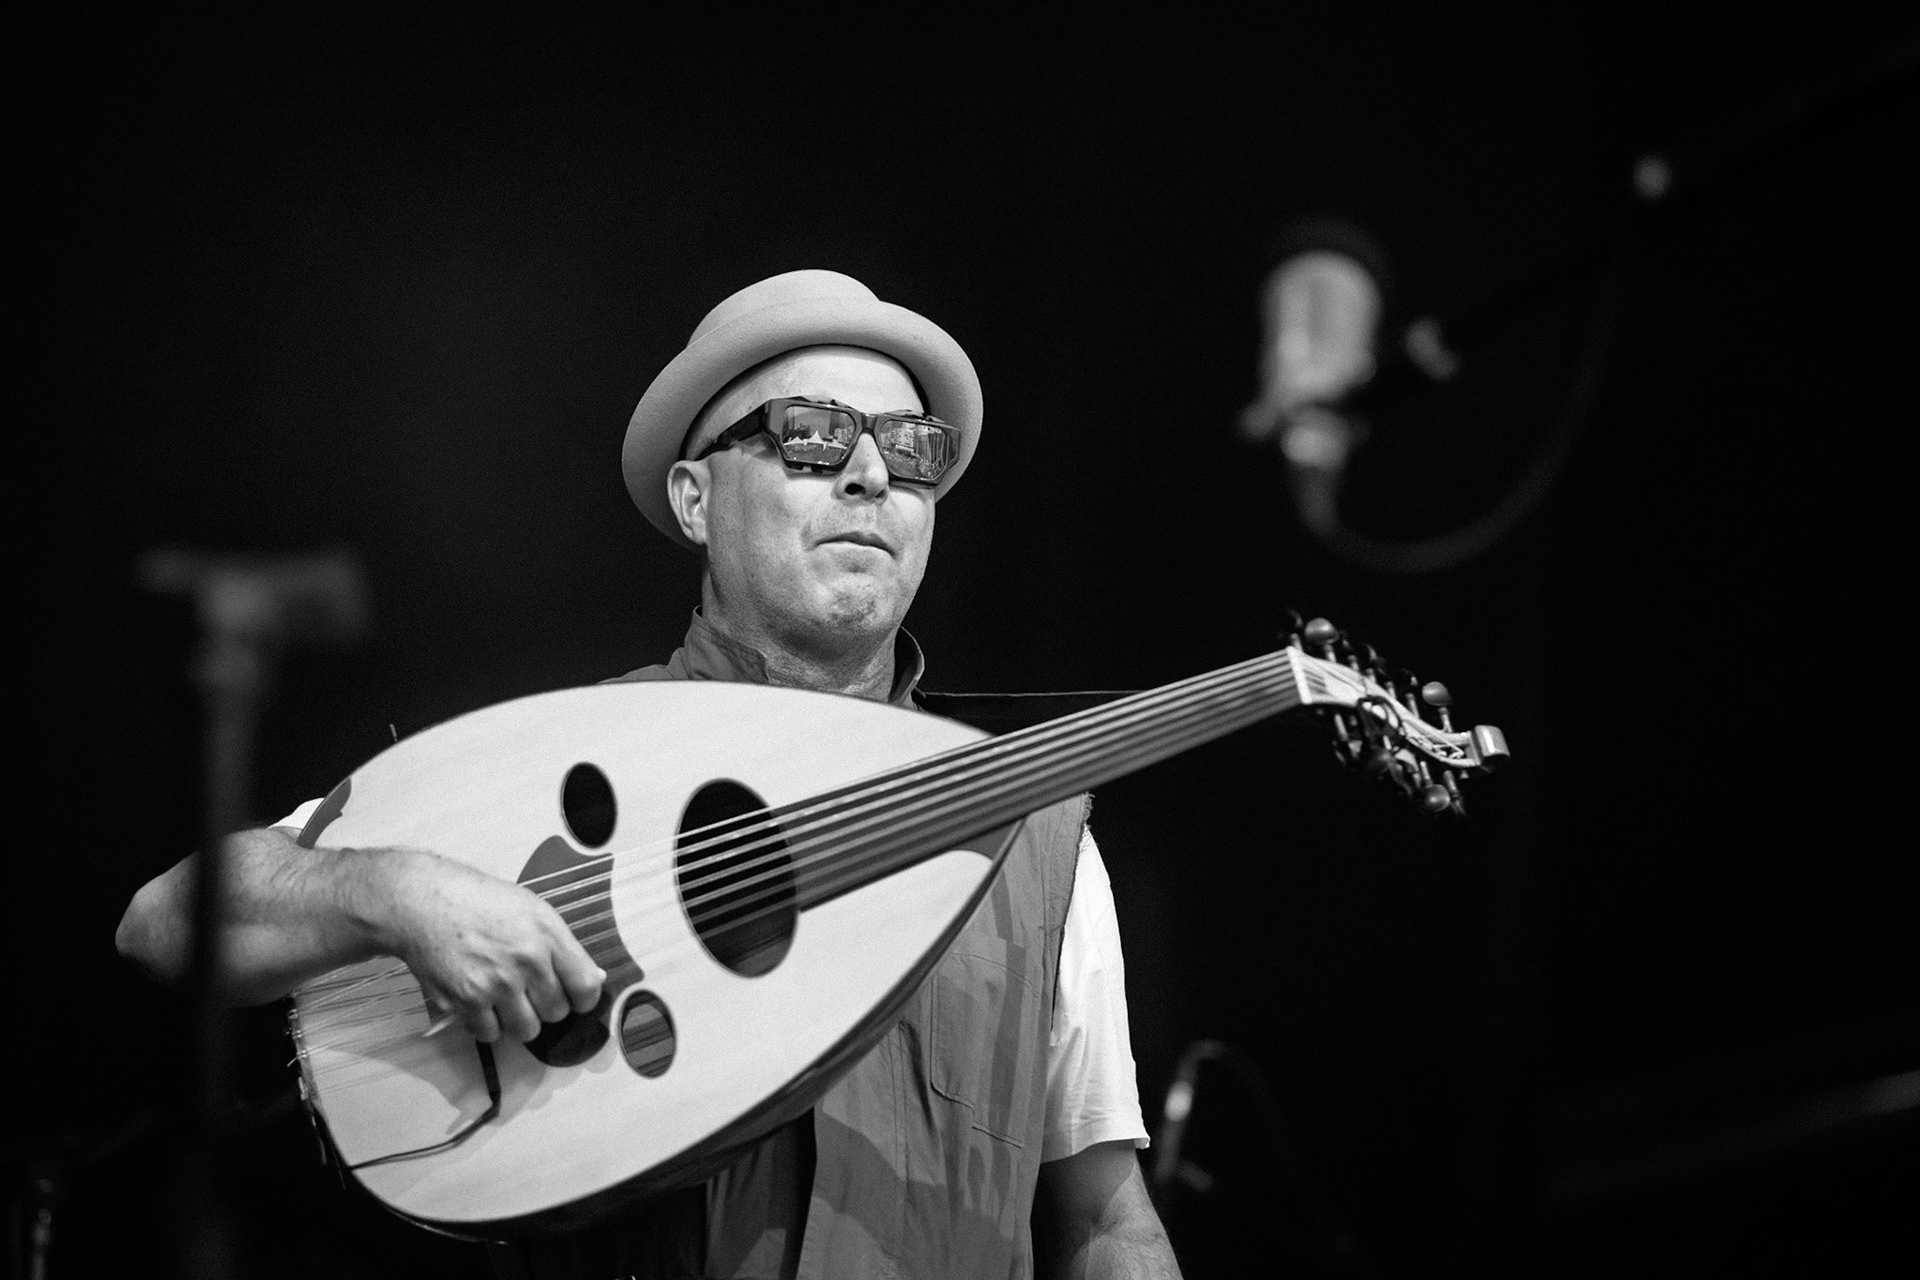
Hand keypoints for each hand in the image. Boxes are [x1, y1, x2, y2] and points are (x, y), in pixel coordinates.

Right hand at [377, 851, 606, 1042]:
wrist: (424, 903)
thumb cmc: (479, 902)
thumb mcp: (533, 910)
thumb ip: (564, 947)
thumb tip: (594, 979)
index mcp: (548, 935)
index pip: (586, 988)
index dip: (582, 998)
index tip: (573, 996)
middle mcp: (527, 961)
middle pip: (557, 1013)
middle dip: (545, 1005)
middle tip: (528, 988)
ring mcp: (496, 984)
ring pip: (527, 1030)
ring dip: (518, 1019)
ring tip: (504, 995)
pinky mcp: (467, 1001)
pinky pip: (491, 1034)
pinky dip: (487, 1024)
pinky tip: (480, 1000)